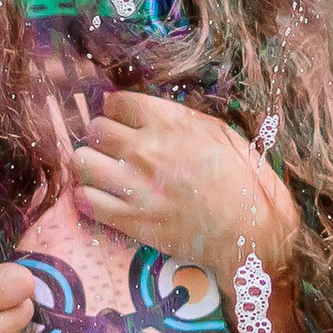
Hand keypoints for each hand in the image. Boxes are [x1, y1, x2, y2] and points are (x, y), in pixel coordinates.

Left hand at [73, 91, 296, 289]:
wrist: (250, 229)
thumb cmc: (243, 178)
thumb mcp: (217, 133)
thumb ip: (178, 121)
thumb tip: (150, 116)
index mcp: (166, 123)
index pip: (115, 103)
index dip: (117, 112)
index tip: (123, 122)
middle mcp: (143, 149)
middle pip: (95, 130)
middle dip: (102, 137)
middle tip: (114, 150)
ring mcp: (133, 185)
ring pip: (82, 162)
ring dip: (90, 165)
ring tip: (103, 173)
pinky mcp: (130, 219)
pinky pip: (86, 200)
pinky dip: (87, 197)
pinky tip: (99, 197)